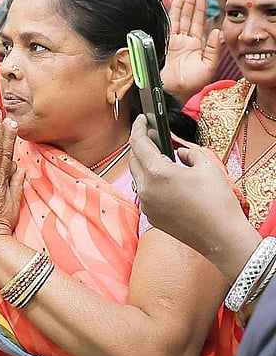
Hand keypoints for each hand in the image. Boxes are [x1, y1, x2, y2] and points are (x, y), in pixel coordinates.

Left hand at [128, 115, 250, 260]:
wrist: (221, 236)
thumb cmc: (217, 202)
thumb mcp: (207, 166)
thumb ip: (188, 152)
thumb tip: (179, 152)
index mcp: (157, 173)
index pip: (138, 143)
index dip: (138, 128)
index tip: (140, 119)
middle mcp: (146, 189)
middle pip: (133, 160)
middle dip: (141, 146)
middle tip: (153, 137)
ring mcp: (146, 204)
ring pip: (138, 177)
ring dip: (145, 165)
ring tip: (162, 158)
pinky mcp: (150, 216)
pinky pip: (145, 193)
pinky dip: (151, 182)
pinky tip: (166, 180)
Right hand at [162, 0, 220, 101]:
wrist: (175, 92)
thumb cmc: (192, 84)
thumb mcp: (209, 66)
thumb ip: (214, 49)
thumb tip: (216, 31)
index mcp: (196, 47)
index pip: (198, 25)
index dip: (200, 12)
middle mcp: (185, 43)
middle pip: (188, 20)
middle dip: (190, 5)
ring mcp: (174, 43)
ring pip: (178, 21)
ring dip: (180, 7)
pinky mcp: (165, 45)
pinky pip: (168, 28)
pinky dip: (170, 16)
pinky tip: (172, 6)